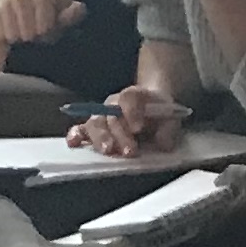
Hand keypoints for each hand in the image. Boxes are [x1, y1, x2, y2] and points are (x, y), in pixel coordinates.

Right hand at [69, 88, 187, 157]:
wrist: (151, 110)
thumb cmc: (159, 115)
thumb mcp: (171, 118)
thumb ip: (168, 129)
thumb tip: (162, 143)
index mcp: (134, 96)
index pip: (129, 98)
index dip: (132, 112)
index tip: (139, 128)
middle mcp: (113, 104)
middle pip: (111, 115)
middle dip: (119, 134)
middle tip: (129, 150)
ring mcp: (101, 116)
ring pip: (94, 123)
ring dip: (101, 138)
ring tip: (108, 150)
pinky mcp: (91, 129)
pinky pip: (79, 130)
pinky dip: (75, 135)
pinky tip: (74, 143)